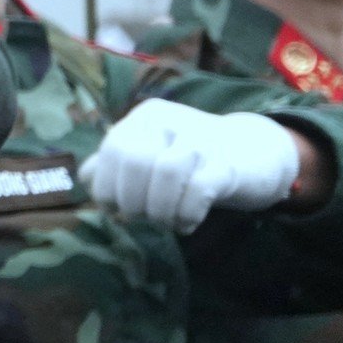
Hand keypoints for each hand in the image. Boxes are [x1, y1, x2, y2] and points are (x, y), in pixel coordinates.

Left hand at [81, 98, 300, 232]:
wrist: (255, 153)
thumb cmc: (191, 160)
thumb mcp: (152, 155)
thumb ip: (116, 163)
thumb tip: (87, 178)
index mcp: (146, 117)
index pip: (112, 149)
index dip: (106, 186)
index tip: (113, 210)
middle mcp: (171, 121)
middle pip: (134, 160)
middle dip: (131, 199)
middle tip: (141, 217)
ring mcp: (202, 139)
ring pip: (166, 172)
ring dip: (158, 209)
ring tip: (164, 222)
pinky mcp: (228, 164)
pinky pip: (199, 188)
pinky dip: (185, 213)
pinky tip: (186, 224)